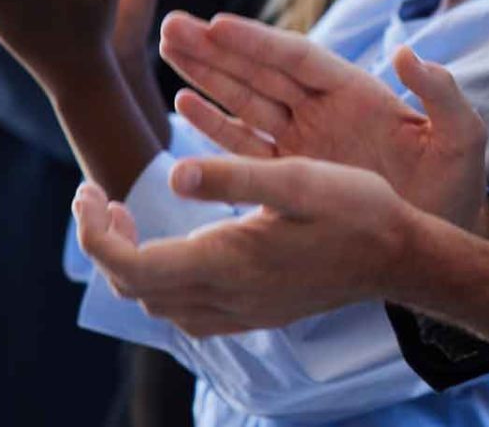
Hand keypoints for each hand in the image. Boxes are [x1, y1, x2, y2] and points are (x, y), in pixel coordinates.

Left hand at [72, 156, 419, 336]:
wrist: (400, 257)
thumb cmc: (355, 209)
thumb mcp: (296, 177)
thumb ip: (231, 175)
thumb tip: (173, 174)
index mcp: (225, 262)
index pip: (128, 265)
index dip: (92, 232)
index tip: (87, 191)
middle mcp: (225, 298)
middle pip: (134, 288)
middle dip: (104, 244)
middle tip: (103, 199)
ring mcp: (241, 313)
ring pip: (157, 305)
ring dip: (131, 264)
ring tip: (133, 217)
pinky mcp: (256, 314)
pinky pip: (187, 312)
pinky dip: (163, 281)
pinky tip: (177, 247)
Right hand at [158, 14, 488, 234]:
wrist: (439, 239)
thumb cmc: (456, 185)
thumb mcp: (461, 138)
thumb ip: (440, 94)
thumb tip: (409, 53)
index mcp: (357, 93)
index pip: (299, 58)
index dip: (259, 41)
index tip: (216, 24)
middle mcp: (323, 110)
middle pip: (261, 71)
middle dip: (216, 49)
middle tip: (171, 24)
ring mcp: (303, 140)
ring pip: (245, 100)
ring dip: (205, 75)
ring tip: (167, 46)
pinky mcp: (290, 173)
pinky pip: (245, 144)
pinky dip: (215, 125)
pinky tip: (182, 104)